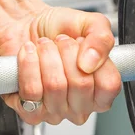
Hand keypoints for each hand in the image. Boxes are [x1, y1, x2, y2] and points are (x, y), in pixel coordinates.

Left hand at [0, 5, 121, 125]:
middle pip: (81, 85)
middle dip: (67, 52)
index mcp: (100, 88)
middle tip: (60, 42)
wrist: (25, 25)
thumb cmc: (57, 29)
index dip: (95, 59)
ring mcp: (56, 111)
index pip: (108, 85)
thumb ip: (102, 38)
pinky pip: (31, 92)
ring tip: (44, 46)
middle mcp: (80, 105)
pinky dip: (28, 65)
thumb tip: (91, 62)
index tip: (82, 43)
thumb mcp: (89, 23)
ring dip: (46, 56)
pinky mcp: (30, 111)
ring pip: (55, 87)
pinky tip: (29, 55)